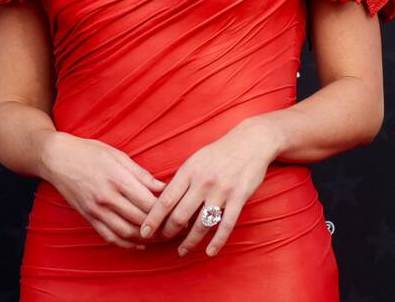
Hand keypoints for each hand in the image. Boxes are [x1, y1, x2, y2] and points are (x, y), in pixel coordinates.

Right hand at [41, 131, 167, 248]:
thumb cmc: (89, 152)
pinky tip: (139, 243)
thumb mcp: (118, 155)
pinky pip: (109, 236)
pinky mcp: (88, 217)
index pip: (148, 202)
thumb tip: (163, 186)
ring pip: (126, 232)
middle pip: (140, 220)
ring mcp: (96, 209)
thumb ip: (141, 174)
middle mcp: (107, 197)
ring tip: (161, 238)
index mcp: (118, 179)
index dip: (166, 211)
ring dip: (146, 238)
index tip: (178, 212)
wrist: (57, 158)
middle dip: (160, 227)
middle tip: (175, 229)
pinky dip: (126, 243)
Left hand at [138, 118, 280, 257]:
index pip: (165, 199)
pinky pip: (226, 225)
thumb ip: (181, 180)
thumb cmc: (219, 153)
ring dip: (189, 242)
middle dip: (168, 232)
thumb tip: (163, 201)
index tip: (144, 231)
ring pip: (201, 224)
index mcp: (189, 170)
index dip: (153, 218)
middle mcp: (203, 181)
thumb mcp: (195, 160)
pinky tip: (209, 252)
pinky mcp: (239, 197)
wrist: (251, 142)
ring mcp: (222, 190)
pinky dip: (217, 242)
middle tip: (162, 240)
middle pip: (180, 215)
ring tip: (182, 251)